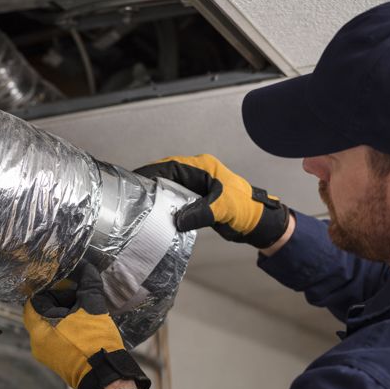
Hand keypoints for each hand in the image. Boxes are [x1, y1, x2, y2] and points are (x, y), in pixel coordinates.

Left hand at [23, 261, 149, 388]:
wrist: (106, 375)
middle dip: (60, 300)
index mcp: (39, 329)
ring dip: (65, 313)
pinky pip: (57, 336)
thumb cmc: (95, 342)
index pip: (35, 300)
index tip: (64, 281)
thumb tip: (87, 267)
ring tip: (83, 305)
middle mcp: (37, 343)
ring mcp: (47, 353)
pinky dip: (67, 326)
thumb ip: (88, 284)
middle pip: (42, 312)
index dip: (49, 288)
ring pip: (51, 324)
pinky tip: (84, 320)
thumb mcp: (92, 308)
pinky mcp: (58, 360)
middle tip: (77, 292)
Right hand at [134, 154, 288, 247]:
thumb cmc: (245, 208)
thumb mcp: (222, 208)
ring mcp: (196, 187)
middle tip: (132, 196)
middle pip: (166, 175)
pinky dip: (166, 207)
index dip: (151, 172)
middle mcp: (197, 173)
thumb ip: (199, 213)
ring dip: (157, 197)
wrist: (257, 222)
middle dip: (150, 184)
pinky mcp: (196, 200)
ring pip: (169, 188)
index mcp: (202, 167)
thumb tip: (177, 221)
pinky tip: (156, 215)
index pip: (170, 166)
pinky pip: (175, 201)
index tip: (135, 181)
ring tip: (140, 206)